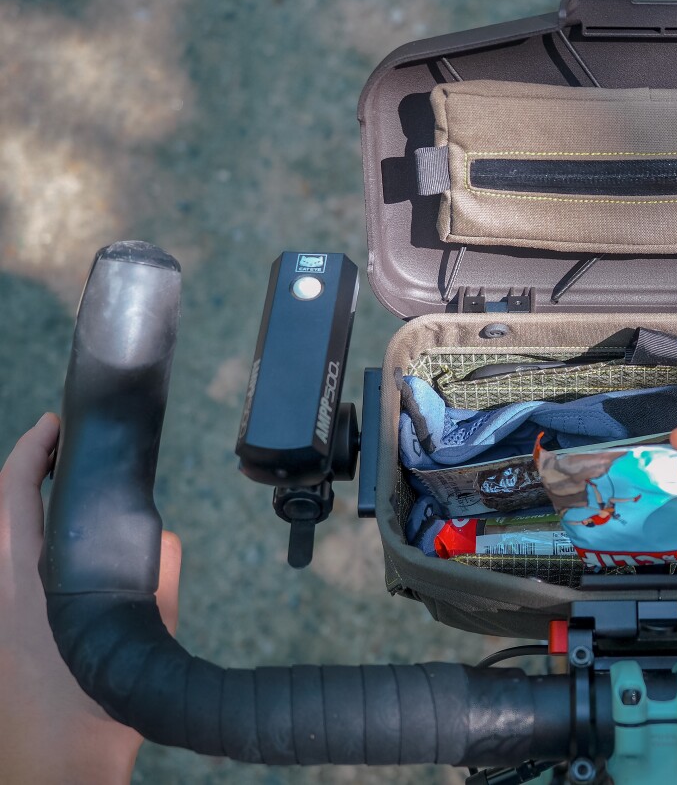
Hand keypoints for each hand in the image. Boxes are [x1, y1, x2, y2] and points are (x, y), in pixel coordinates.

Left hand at [0, 413, 181, 784]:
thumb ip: (157, 578)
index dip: (30, 452)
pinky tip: (61, 562)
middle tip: (59, 450)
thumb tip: (161, 540)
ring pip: (0, 545)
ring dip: (21, 512)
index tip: (53, 425)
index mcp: (24, 586)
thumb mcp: (143, 636)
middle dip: (24, 474)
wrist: (52, 774)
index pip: (12, 497)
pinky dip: (25, 549)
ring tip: (59, 493)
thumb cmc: (94, 712)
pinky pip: (6, 575)